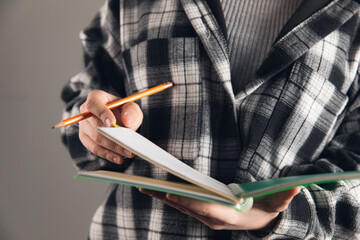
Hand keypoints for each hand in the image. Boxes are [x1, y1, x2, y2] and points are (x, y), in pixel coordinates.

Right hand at [79, 90, 142, 163]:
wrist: (116, 117)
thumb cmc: (122, 110)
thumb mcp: (130, 106)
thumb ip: (131, 111)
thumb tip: (127, 121)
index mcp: (95, 98)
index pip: (94, 104)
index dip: (102, 113)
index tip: (112, 122)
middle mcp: (85, 112)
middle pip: (95, 125)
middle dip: (112, 136)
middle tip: (126, 144)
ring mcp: (83, 126)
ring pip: (96, 139)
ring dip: (112, 148)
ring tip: (127, 153)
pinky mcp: (85, 139)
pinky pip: (95, 149)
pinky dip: (107, 154)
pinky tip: (119, 159)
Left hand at [139, 187, 300, 230]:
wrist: (258, 222)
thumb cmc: (266, 210)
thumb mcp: (278, 203)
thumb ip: (285, 196)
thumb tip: (297, 186)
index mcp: (228, 216)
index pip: (206, 209)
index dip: (189, 201)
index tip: (172, 192)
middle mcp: (213, 218)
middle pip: (187, 207)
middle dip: (167, 197)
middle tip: (147, 186)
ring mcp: (205, 216)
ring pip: (181, 206)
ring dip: (163, 197)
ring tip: (145, 187)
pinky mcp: (201, 213)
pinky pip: (183, 205)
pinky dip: (169, 198)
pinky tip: (158, 190)